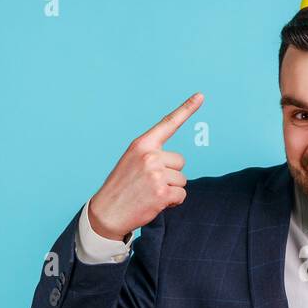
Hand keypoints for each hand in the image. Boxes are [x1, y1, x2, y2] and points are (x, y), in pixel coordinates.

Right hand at [88, 92, 202, 238]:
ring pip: (182, 180)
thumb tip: (176, 162)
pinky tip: (156, 203)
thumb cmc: (121, 187)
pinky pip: (181, 195)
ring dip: (171, 189)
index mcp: (142, 144)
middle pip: (180, 161)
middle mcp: (150, 156)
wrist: (107, 212)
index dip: (187, 109)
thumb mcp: (132, 161)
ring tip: (150, 193)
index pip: (168, 124)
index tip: (201, 95)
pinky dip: (173, 202)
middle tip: (150, 183)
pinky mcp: (162, 192)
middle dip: (171, 174)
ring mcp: (157, 174)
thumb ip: (152, 155)